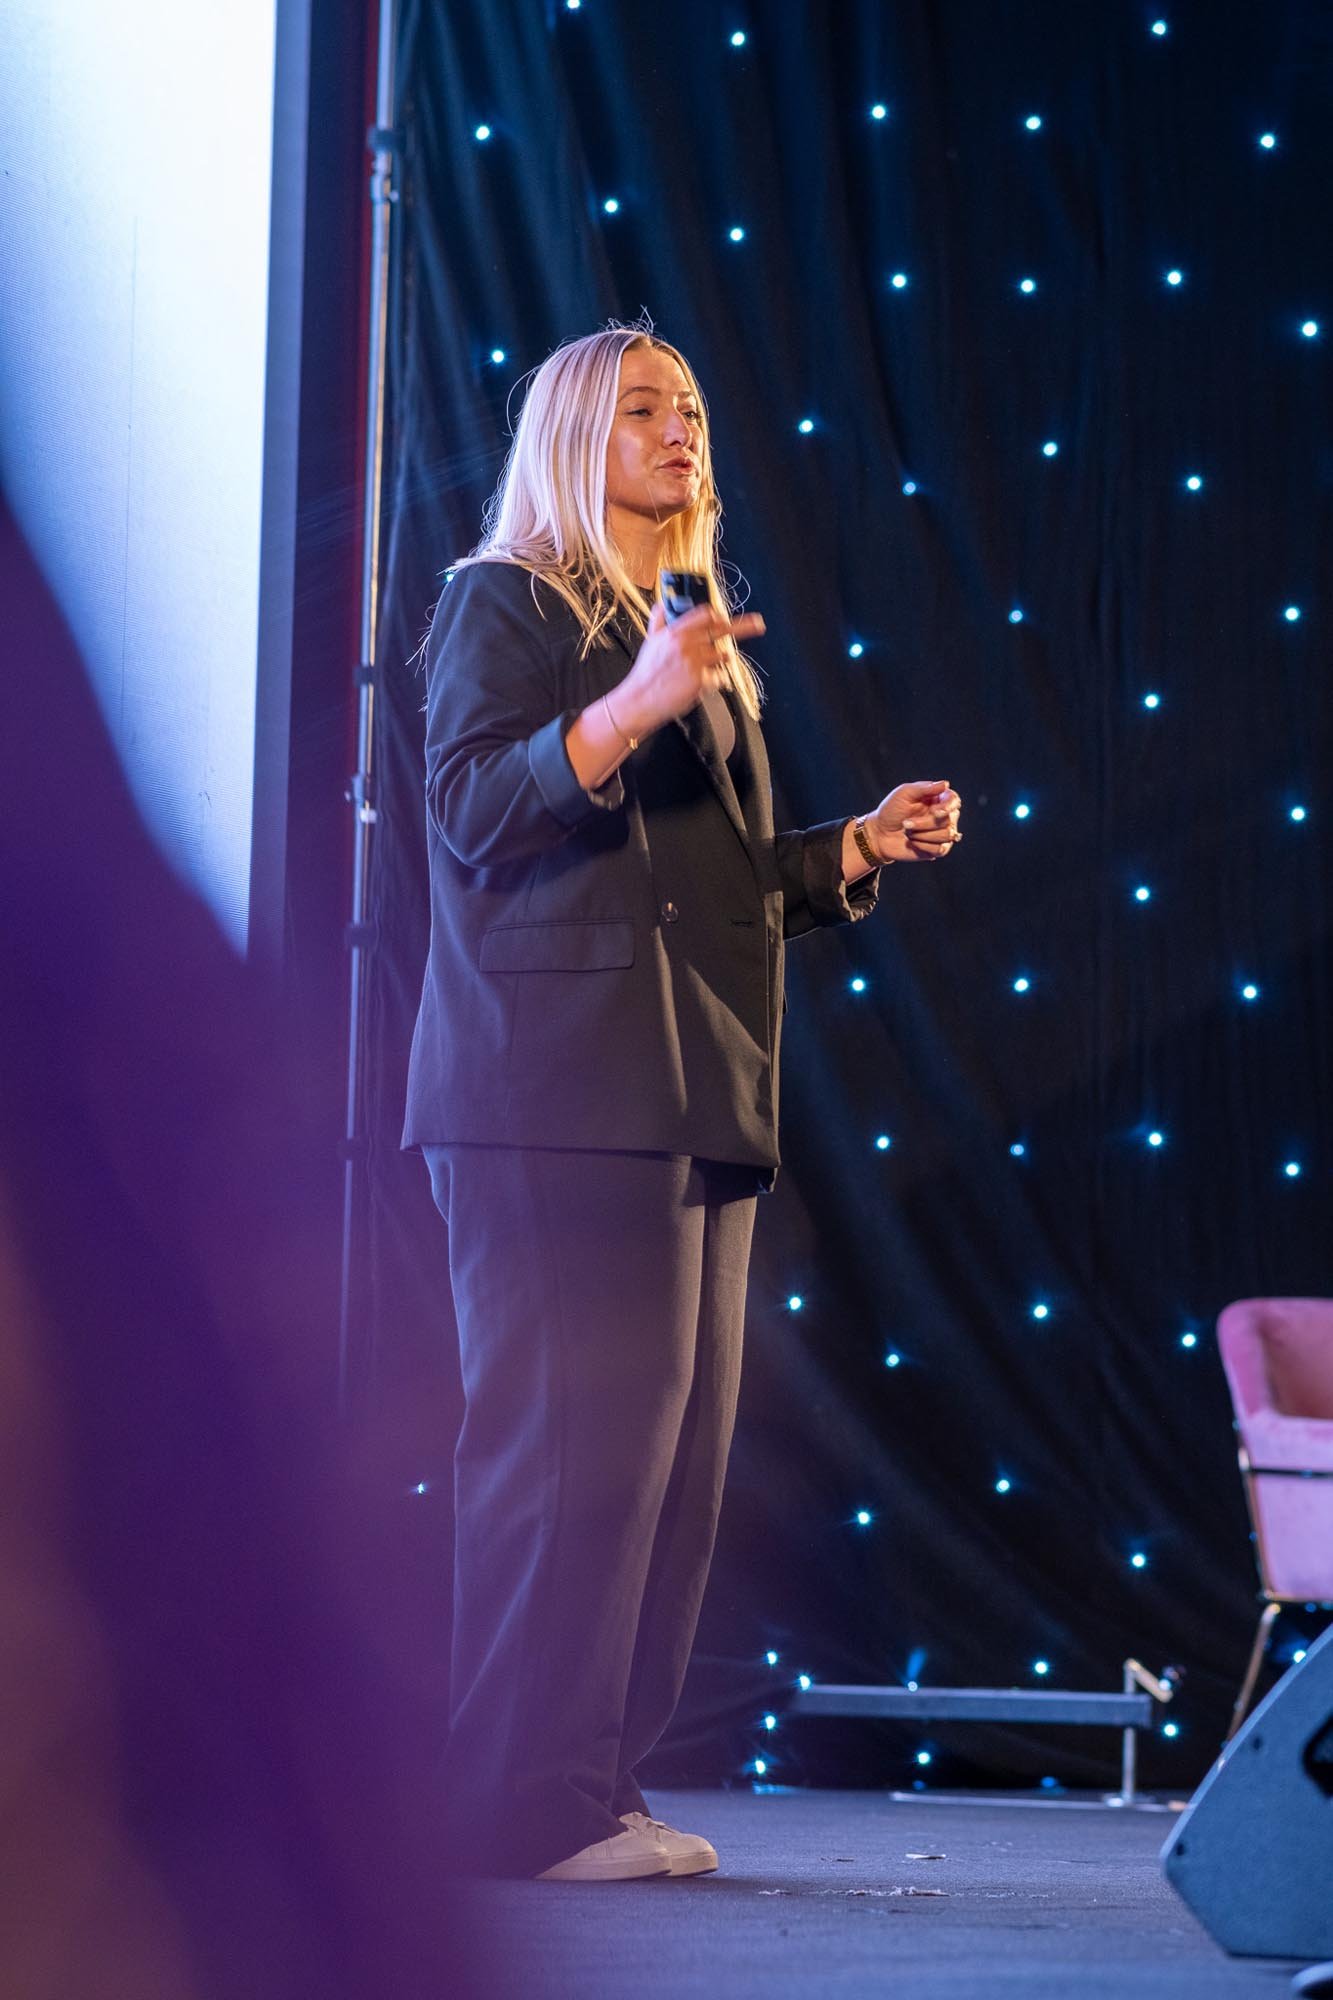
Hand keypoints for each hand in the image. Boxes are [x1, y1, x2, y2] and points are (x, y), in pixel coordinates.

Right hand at [614, 600, 765, 737]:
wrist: (639, 700)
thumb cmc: (646, 673)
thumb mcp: (650, 641)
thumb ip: (659, 620)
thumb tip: (661, 604)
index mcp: (675, 632)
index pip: (704, 614)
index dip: (718, 616)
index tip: (725, 618)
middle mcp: (687, 644)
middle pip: (722, 629)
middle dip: (745, 626)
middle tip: (758, 624)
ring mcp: (695, 662)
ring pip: (722, 656)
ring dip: (719, 661)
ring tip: (702, 669)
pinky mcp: (700, 681)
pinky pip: (718, 678)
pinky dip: (713, 682)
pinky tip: (698, 685)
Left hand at [861, 780, 961, 863]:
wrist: (879, 834)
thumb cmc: (891, 811)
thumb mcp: (904, 793)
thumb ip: (924, 788)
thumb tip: (946, 784)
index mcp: (938, 799)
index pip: (954, 800)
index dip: (948, 807)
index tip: (935, 812)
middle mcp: (944, 815)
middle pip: (948, 820)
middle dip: (924, 823)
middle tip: (905, 823)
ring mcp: (942, 833)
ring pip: (946, 835)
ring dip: (922, 834)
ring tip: (908, 832)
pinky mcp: (937, 849)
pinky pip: (940, 849)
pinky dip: (923, 846)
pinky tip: (913, 842)